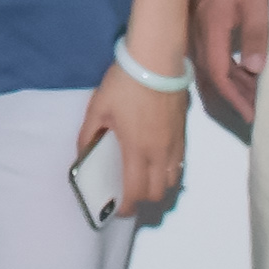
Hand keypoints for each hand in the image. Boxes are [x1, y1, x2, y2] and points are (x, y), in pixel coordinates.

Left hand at [81, 50, 187, 218]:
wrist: (156, 60)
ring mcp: (175, 143)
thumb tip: (84, 156)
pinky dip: (168, 171)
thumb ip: (89, 135)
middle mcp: (160, 153)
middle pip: (158, 193)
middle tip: (128, 193)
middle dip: (143, 200)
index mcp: (137, 150)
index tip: (116, 208)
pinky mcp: (183, 132)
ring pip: (173, 180)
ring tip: (143, 179)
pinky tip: (156, 161)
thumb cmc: (124, 83)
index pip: (136, 192)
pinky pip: (179, 163)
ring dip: (158, 187)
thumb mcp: (97, 108)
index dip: (126, 207)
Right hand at [191, 0, 268, 125]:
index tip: (253, 114)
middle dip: (232, 95)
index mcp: (210, 29)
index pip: (219, 76)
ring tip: (248, 91)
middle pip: (209, 74)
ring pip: (206, 62)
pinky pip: (205, 48)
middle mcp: (196, 30)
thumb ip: (256, 35)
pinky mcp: (196, 12)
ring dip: (227, 79)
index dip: (236, 98)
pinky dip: (221, 62)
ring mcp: (193, 21)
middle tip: (254, 108)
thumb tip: (256, 70)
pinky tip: (236, 62)